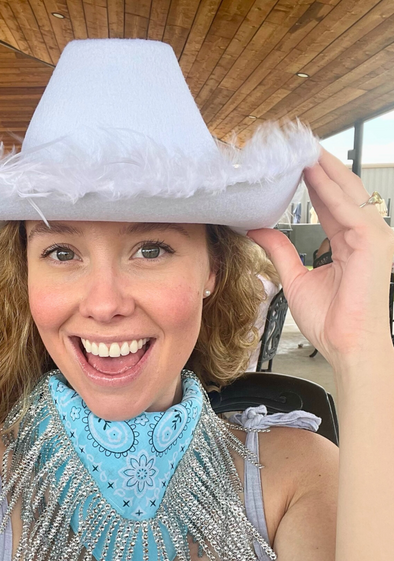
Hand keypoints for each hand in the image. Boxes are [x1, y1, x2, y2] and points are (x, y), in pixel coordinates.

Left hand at [247, 149, 393, 367]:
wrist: (346, 345)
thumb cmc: (330, 320)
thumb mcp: (294, 277)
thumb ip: (280, 250)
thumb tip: (257, 230)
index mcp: (349, 241)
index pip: (330, 203)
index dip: (313, 181)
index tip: (293, 163)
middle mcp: (363, 234)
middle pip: (342, 191)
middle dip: (321, 167)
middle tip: (299, 144)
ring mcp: (372, 237)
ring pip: (347, 193)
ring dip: (326, 169)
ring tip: (305, 149)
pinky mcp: (373, 243)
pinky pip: (349, 209)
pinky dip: (331, 190)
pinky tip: (314, 173)